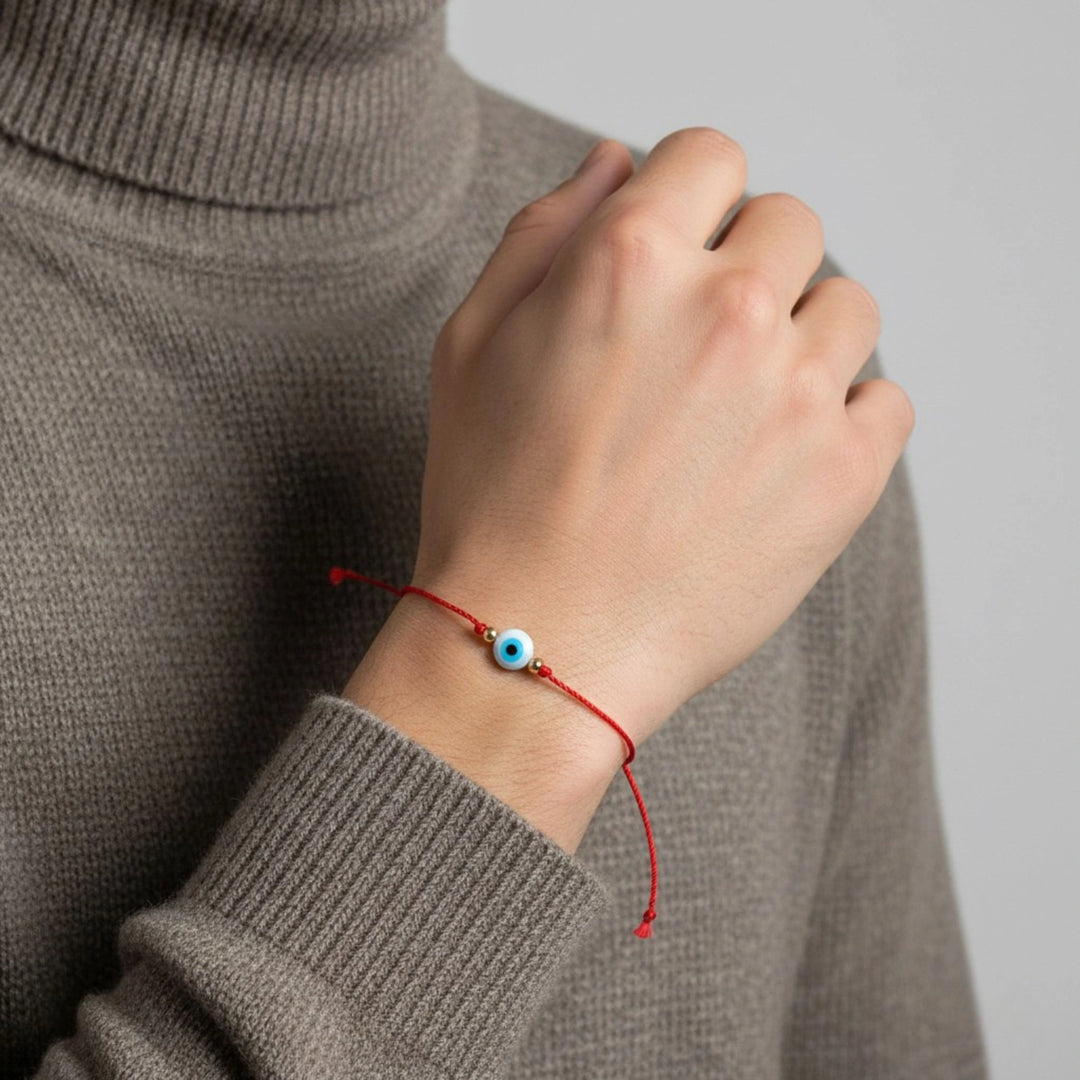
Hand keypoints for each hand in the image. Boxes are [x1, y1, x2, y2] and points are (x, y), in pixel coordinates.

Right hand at [407, 128, 912, 754]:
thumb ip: (545, 230)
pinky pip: (885, 400)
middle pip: (790, 225)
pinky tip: (780, 457)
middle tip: (698, 347)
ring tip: (740, 409)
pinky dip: (845, 416)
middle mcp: (727, 309)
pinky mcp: (844, 473)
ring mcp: (797, 392)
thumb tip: (617, 162)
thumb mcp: (472, 341)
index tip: (681, 251)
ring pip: (848, 307)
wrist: (537, 643)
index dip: (691, 201)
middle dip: (747, 268)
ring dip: (801, 337)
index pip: (711, 157)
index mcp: (631, 258)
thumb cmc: (491, 500)